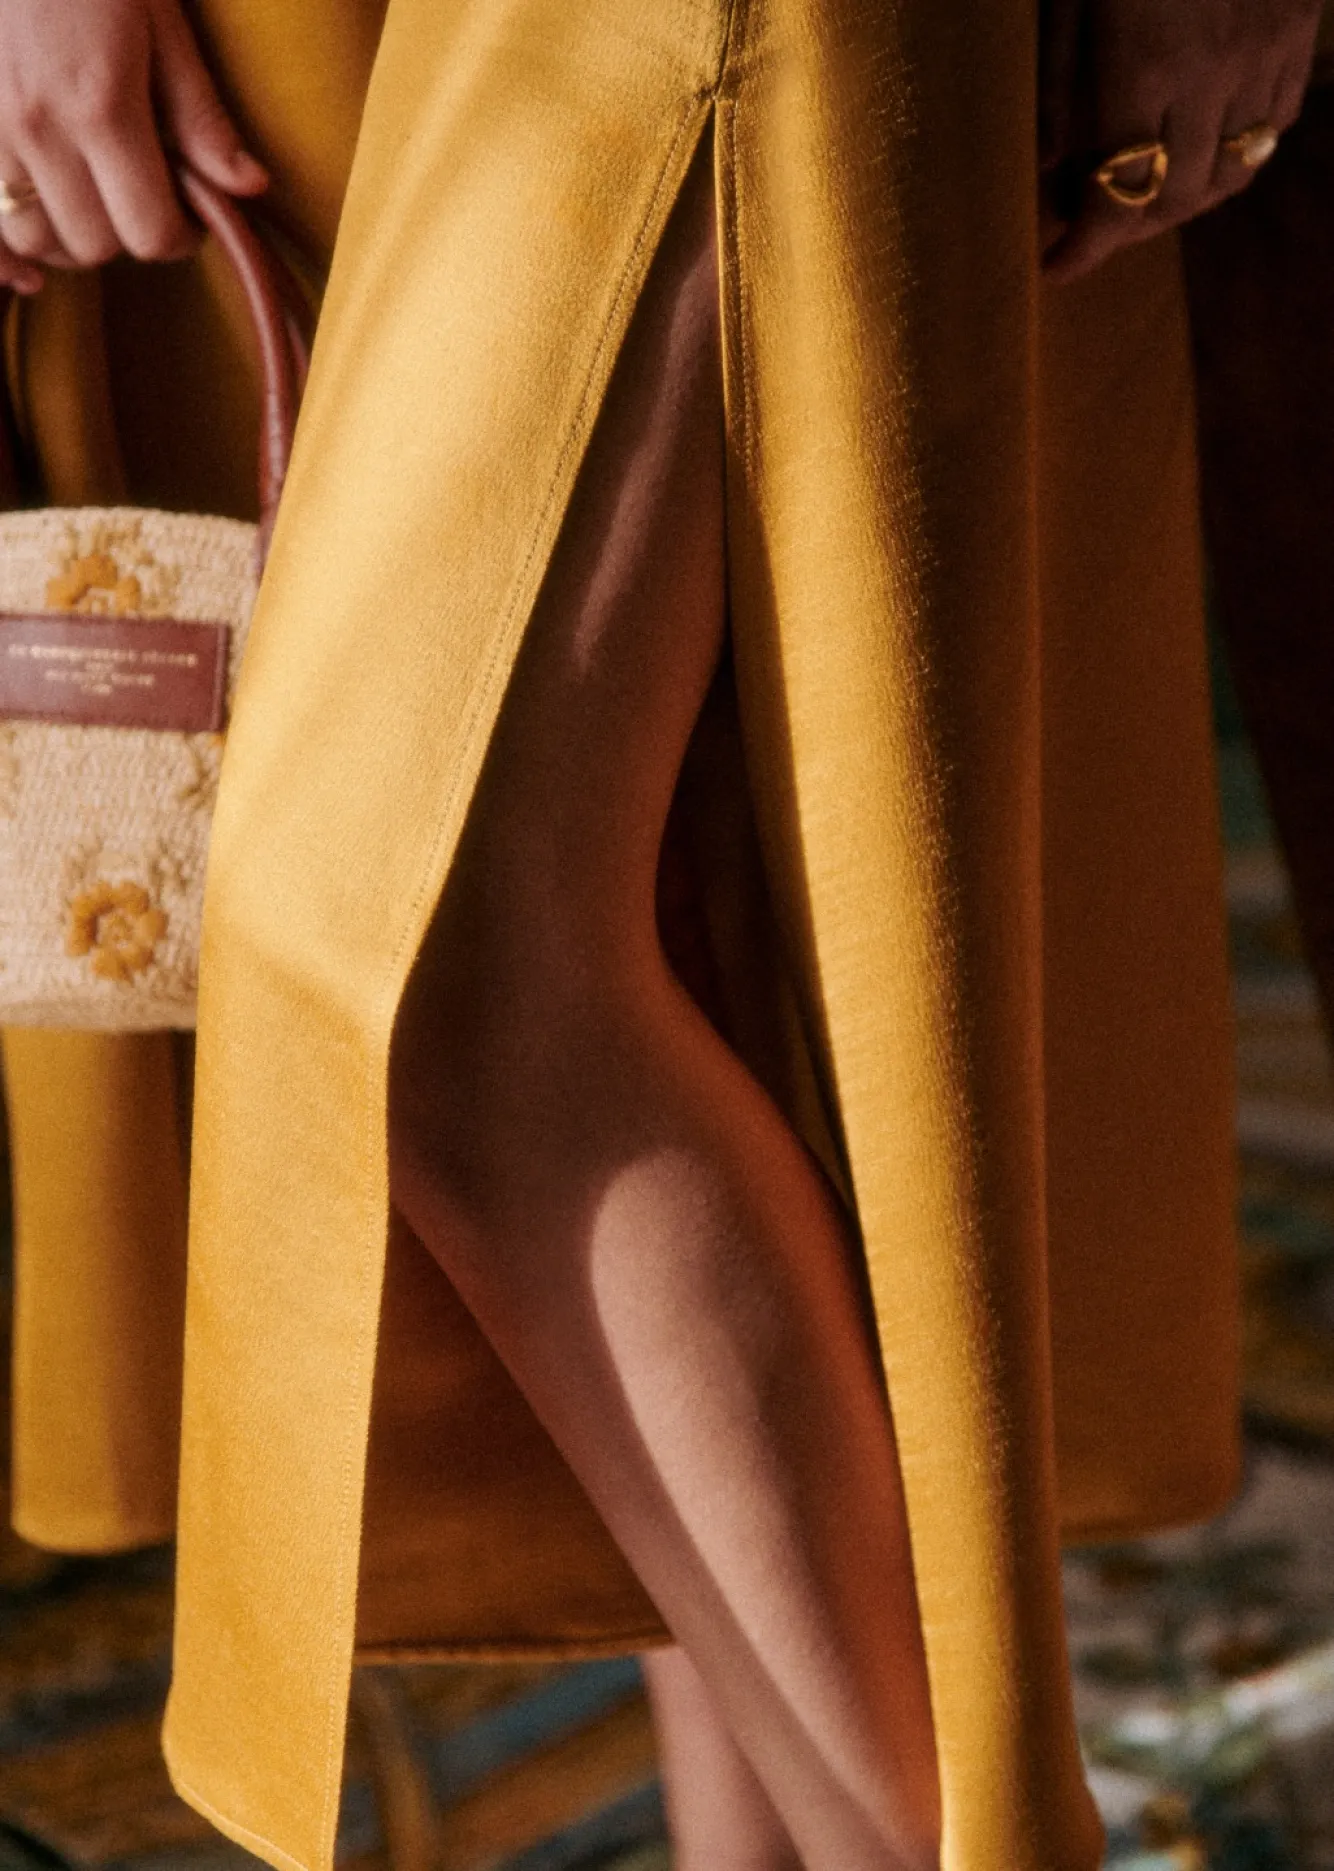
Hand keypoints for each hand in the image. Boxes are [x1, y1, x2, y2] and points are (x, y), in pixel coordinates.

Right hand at [0, 0, 266, 293]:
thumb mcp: (159, 20)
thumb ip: (198, 113)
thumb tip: (248, 187)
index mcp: (100, 105)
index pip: (151, 231)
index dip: (180, 237)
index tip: (187, 217)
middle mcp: (37, 128)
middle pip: (94, 245)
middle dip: (126, 234)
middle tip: (139, 199)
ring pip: (35, 240)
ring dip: (68, 236)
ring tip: (89, 204)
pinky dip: (5, 253)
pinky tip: (27, 266)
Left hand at [1043, 0, 1321, 281]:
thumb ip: (1061, 76)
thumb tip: (1052, 163)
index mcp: (1147, 63)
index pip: (1119, 198)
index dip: (1085, 248)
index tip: (1055, 267)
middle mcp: (1216, 72)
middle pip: (1180, 197)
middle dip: (1130, 230)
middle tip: (1091, 227)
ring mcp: (1267, 49)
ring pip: (1238, 169)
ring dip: (1188, 198)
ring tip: (1148, 194)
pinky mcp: (1300, 24)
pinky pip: (1277, 118)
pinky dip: (1240, 149)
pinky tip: (1205, 142)